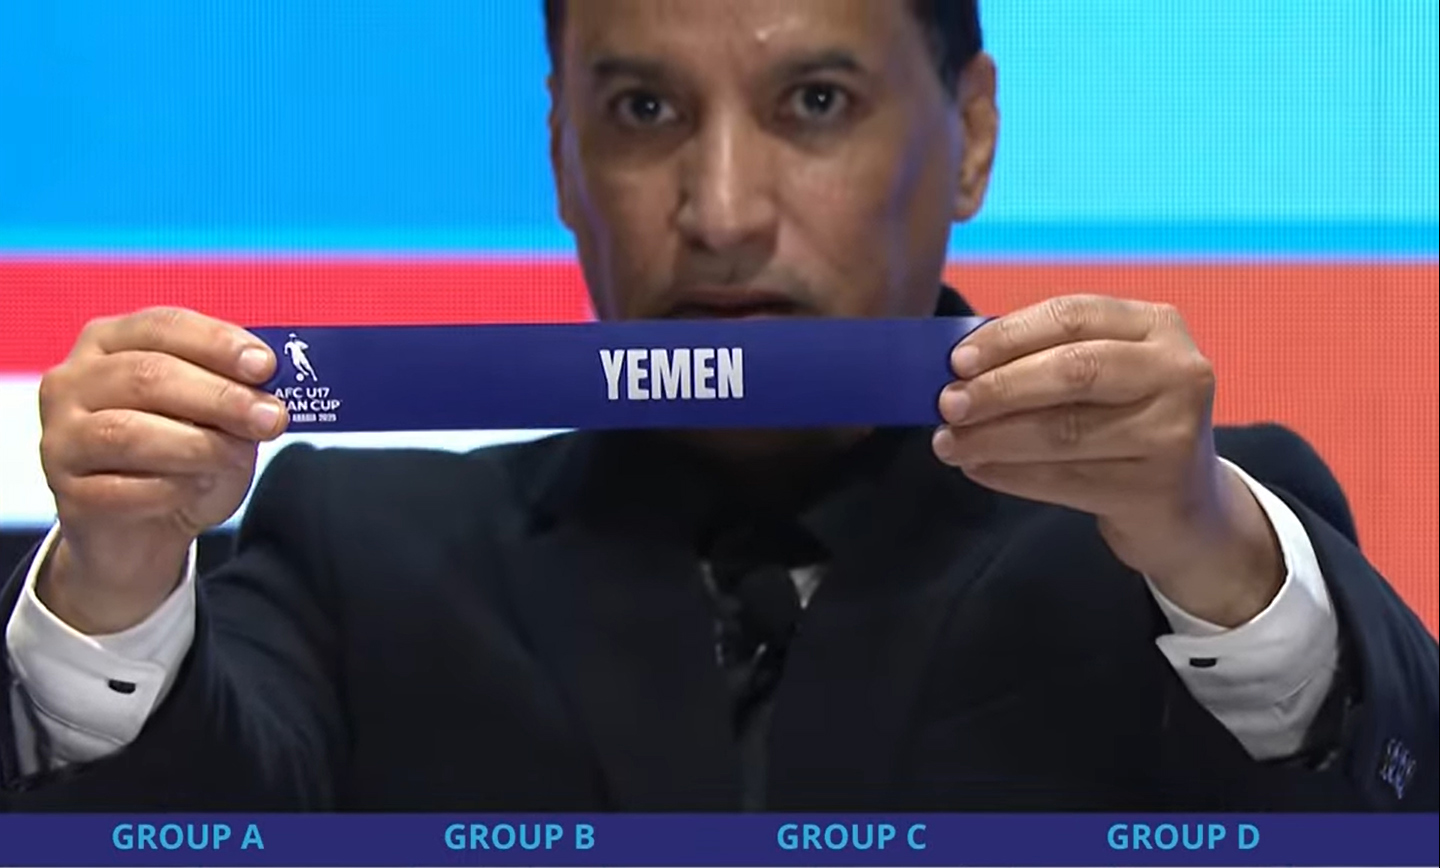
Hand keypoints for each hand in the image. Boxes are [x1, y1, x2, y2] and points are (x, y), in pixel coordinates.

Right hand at [36, 307, 288, 632]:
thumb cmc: (182, 456)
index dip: (217, 343)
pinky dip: (170, 490)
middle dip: (220, 397)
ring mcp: (61, 436)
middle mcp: (74, 380)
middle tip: (271, 418)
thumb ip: (236, 397)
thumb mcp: (216, 418)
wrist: (142, 526)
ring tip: (237, 457)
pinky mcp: (64, 491)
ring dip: (197, 446)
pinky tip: (196, 489)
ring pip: (128, 432)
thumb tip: (268, 400)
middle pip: (147, 376)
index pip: (163, 326)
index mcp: (111, 341)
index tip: (266, 366)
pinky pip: (120, 489)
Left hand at [933, 295, 1282, 625]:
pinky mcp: (1156, 488)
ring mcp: (1173, 432)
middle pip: (1073, 370)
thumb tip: (958, 368)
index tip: (956, 360)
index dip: (1009, 335)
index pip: (1072, 316)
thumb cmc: (1124, 424)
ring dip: (993, 438)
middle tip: (947, 405)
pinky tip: (978, 469)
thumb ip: (1042, 359)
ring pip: (1064, 431)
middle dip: (999, 388)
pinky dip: (1010, 474)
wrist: (1184, 504)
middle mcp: (1176, 372)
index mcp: (1157, 326)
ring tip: (950, 444)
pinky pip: (1064, 480)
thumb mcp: (1103, 376)